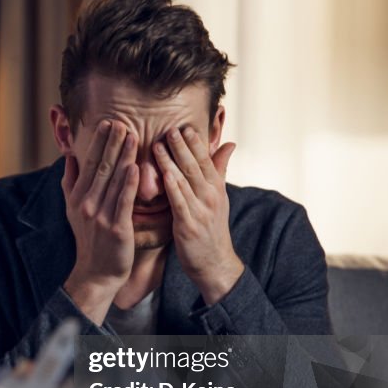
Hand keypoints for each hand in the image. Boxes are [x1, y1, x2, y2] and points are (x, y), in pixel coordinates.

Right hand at [61, 120, 139, 323]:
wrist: (96, 272)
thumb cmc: (89, 239)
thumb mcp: (72, 209)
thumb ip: (71, 182)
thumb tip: (69, 156)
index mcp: (77, 196)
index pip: (89, 163)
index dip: (98, 142)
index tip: (107, 122)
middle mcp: (86, 203)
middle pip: (101, 167)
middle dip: (111, 143)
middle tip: (121, 121)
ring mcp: (100, 216)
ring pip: (113, 180)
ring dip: (123, 156)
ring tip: (132, 136)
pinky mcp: (116, 228)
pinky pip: (123, 201)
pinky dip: (129, 184)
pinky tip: (136, 167)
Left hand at [153, 126, 243, 305]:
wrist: (214, 262)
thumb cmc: (211, 228)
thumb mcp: (219, 197)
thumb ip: (220, 169)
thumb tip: (229, 144)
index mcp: (216, 187)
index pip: (206, 159)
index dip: (195, 142)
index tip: (184, 125)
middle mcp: (210, 196)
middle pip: (195, 166)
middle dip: (182, 146)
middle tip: (169, 128)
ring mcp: (200, 210)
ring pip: (185, 180)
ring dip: (171, 161)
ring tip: (158, 145)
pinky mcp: (188, 225)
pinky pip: (179, 202)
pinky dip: (172, 187)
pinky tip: (163, 174)